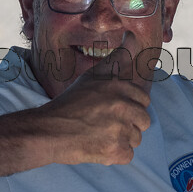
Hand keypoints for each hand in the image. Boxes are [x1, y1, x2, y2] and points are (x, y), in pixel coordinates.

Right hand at [35, 32, 151, 164]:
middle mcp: (123, 107)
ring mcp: (120, 130)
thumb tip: (133, 36)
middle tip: (104, 123)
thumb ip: (119, 57)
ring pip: (136, 138)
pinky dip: (115, 155)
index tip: (110, 110)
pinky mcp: (116, 151)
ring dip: (121, 140)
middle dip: (128, 124)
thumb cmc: (70, 103)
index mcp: (120, 88)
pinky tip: (99, 147)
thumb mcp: (94, 75)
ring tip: (100, 135)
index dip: (128, 106)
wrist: (49, 131)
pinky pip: (128, 155)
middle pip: (143, 120)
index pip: (143, 100)